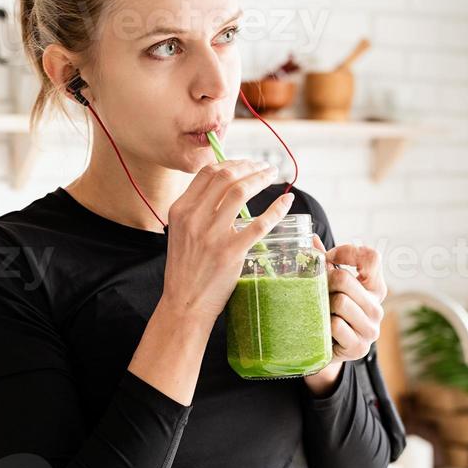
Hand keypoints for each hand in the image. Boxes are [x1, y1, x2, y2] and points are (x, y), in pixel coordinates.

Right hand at [161, 159, 292, 322]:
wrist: (184, 304)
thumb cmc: (186, 270)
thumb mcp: (181, 233)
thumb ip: (197, 212)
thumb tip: (223, 191)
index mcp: (180, 210)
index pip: (207, 173)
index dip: (230, 162)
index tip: (245, 163)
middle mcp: (194, 218)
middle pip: (226, 176)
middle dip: (249, 166)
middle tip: (263, 167)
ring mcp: (212, 235)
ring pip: (241, 191)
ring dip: (261, 178)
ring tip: (272, 176)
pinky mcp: (231, 252)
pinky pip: (259, 223)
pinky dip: (276, 208)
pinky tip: (286, 201)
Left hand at [312, 233, 386, 363]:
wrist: (327, 351)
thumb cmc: (329, 312)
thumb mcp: (330, 286)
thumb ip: (324, 263)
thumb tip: (310, 239)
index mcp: (375, 287)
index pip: (371, 256)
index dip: (346, 252)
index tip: (329, 259)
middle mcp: (377, 307)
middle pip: (344, 279)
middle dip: (324, 283)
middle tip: (318, 293)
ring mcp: (370, 329)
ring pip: (340, 302)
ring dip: (323, 306)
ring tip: (322, 313)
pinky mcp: (359, 347)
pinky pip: (336, 325)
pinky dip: (325, 326)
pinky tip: (324, 330)